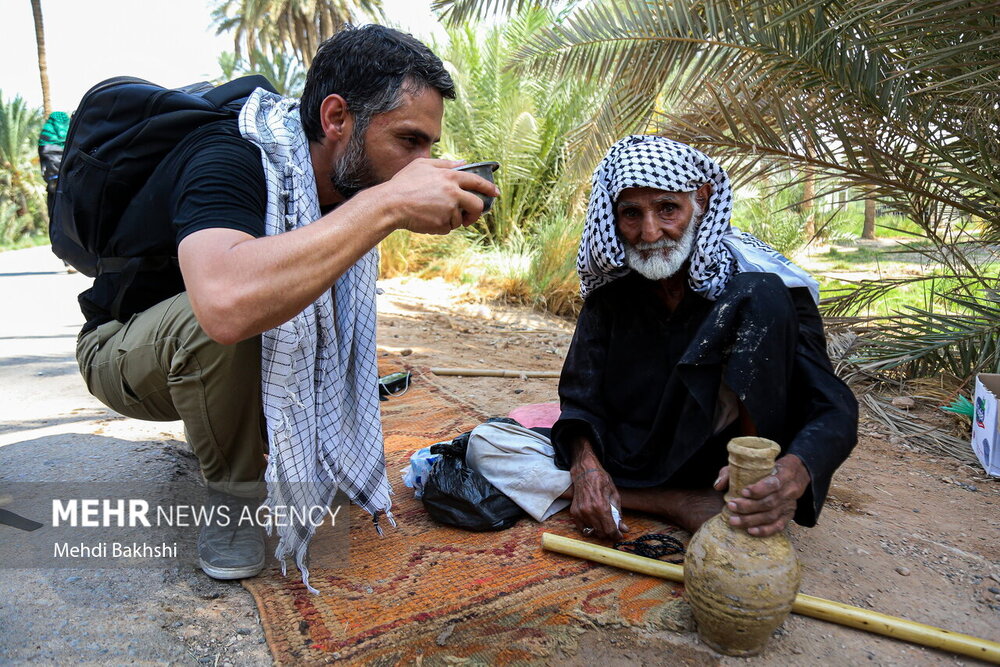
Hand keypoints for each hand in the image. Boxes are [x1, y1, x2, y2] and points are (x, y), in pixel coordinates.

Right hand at [377, 158, 499, 234]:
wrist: (390, 204)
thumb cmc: (404, 183)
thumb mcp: (423, 165)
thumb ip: (445, 164)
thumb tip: (463, 163)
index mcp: (449, 176)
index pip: (476, 181)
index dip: (488, 187)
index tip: (495, 193)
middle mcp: (452, 192)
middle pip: (477, 205)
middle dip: (476, 213)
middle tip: (470, 216)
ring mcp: (448, 209)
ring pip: (460, 219)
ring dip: (451, 219)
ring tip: (433, 214)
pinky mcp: (442, 223)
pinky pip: (447, 228)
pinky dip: (440, 226)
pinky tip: (427, 219)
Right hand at [569, 443, 627, 539]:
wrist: (585, 472)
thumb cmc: (601, 481)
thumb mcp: (614, 495)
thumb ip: (618, 514)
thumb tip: (624, 528)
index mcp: (602, 507)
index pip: (610, 530)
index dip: (616, 535)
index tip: (619, 536)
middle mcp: (589, 511)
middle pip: (601, 533)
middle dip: (609, 533)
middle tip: (613, 529)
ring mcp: (580, 513)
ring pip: (592, 532)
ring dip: (599, 531)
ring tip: (603, 524)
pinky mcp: (574, 512)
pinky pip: (582, 528)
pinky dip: (589, 528)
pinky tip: (594, 522)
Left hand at [714, 454, 809, 536]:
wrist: (795, 473)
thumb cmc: (768, 468)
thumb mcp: (753, 464)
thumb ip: (733, 472)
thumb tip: (718, 486)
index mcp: (785, 473)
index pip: (773, 483)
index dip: (758, 489)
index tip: (743, 491)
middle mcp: (790, 490)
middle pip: (770, 502)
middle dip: (748, 506)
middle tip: (730, 506)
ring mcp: (790, 504)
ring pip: (771, 515)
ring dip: (751, 520)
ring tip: (734, 520)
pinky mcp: (789, 515)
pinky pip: (778, 526)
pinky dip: (764, 530)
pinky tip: (750, 531)